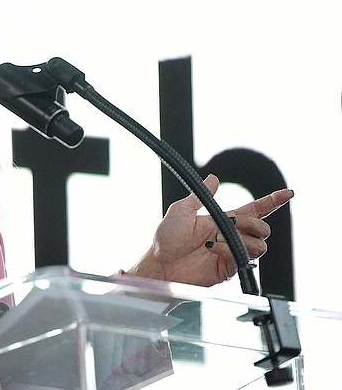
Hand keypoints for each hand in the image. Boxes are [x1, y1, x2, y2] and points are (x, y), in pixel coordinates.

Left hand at [127, 174, 293, 286]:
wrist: (160, 264)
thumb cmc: (166, 239)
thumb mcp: (181, 210)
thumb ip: (200, 195)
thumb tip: (214, 178)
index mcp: (222, 220)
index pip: (254, 210)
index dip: (271, 202)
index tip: (287, 193)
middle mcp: (231, 236)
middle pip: (262, 228)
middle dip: (252, 223)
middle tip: (232, 223)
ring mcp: (231, 253)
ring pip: (260, 245)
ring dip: (241, 239)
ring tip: (215, 239)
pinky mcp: (229, 268)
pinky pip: (243, 259)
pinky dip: (229, 250)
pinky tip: (212, 248)